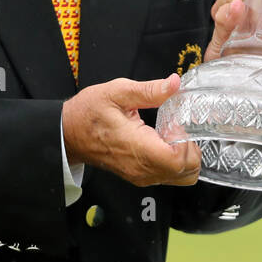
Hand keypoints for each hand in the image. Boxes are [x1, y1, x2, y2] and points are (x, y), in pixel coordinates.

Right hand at [62, 74, 199, 186]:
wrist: (68, 133)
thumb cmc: (89, 112)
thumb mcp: (117, 92)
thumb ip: (149, 90)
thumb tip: (174, 83)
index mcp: (137, 148)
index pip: (177, 160)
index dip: (187, 141)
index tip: (178, 123)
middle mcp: (141, 168)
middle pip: (186, 172)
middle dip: (193, 149)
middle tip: (180, 126)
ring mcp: (140, 175)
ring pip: (181, 177)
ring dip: (186, 156)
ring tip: (173, 133)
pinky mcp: (139, 176)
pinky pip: (169, 176)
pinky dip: (176, 161)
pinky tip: (166, 140)